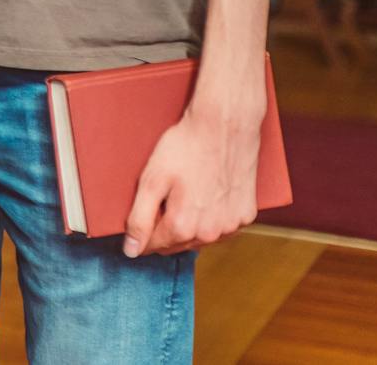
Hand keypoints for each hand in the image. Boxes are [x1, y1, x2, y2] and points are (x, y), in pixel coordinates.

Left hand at [122, 107, 262, 256]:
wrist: (225, 125)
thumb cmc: (186, 147)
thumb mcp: (152, 180)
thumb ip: (139, 219)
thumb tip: (131, 251)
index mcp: (183, 227)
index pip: (152, 246)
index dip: (141, 233)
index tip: (140, 217)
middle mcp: (209, 234)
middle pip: (176, 244)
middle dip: (164, 230)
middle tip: (162, 201)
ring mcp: (231, 226)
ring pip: (200, 238)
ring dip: (189, 227)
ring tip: (184, 195)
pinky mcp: (246, 215)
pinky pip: (222, 226)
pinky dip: (211, 218)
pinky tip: (206, 196)